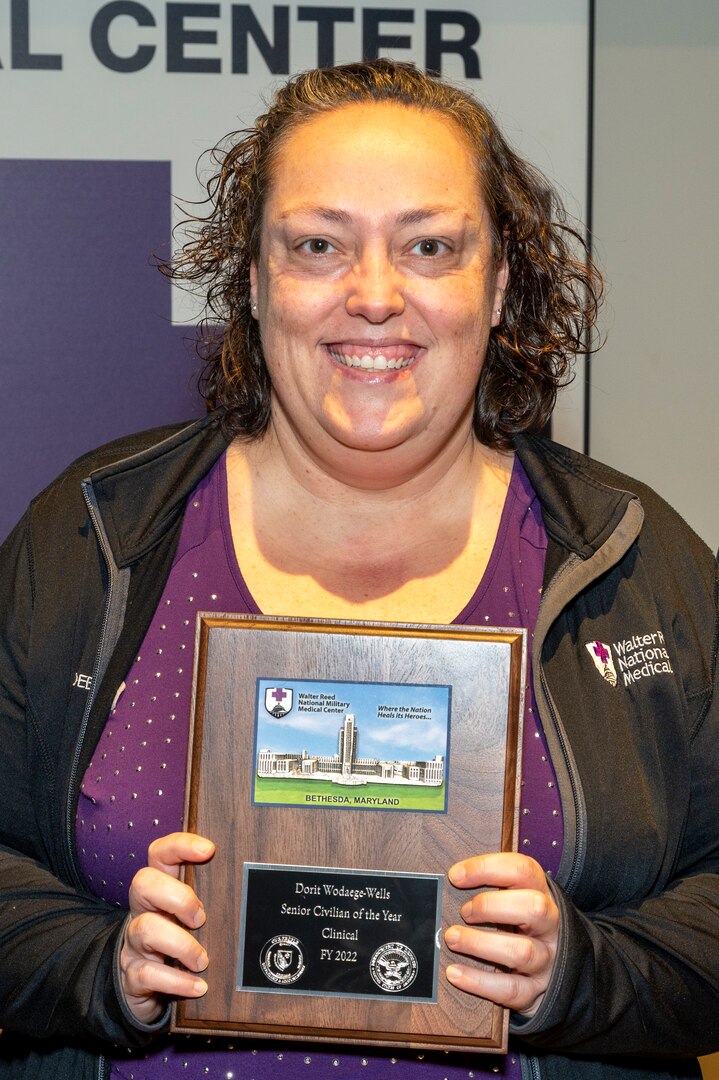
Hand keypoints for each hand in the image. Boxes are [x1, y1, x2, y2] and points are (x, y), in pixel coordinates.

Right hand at [120, 832, 215, 1023]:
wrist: (145, 984)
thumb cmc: (179, 939)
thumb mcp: (191, 914)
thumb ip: (211, 899)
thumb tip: (255, 892)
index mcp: (160, 887)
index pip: (160, 854)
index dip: (180, 846)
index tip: (208, 849)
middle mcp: (144, 909)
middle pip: (143, 883)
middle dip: (177, 896)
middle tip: (201, 917)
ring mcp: (135, 942)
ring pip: (144, 928)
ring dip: (180, 944)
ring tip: (203, 960)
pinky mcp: (133, 974)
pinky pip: (146, 974)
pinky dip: (176, 981)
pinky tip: (198, 986)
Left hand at [444, 853, 558, 1016]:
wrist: (558, 967)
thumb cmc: (522, 923)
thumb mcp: (516, 899)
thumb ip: (492, 888)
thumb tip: (451, 880)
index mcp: (542, 894)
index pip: (522, 871)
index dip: (487, 868)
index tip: (455, 875)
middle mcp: (550, 925)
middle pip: (533, 907)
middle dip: (490, 906)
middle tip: (463, 912)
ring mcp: (547, 959)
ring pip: (522, 952)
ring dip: (480, 944)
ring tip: (452, 939)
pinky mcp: (537, 990)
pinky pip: (511, 989)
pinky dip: (480, 982)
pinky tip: (455, 973)